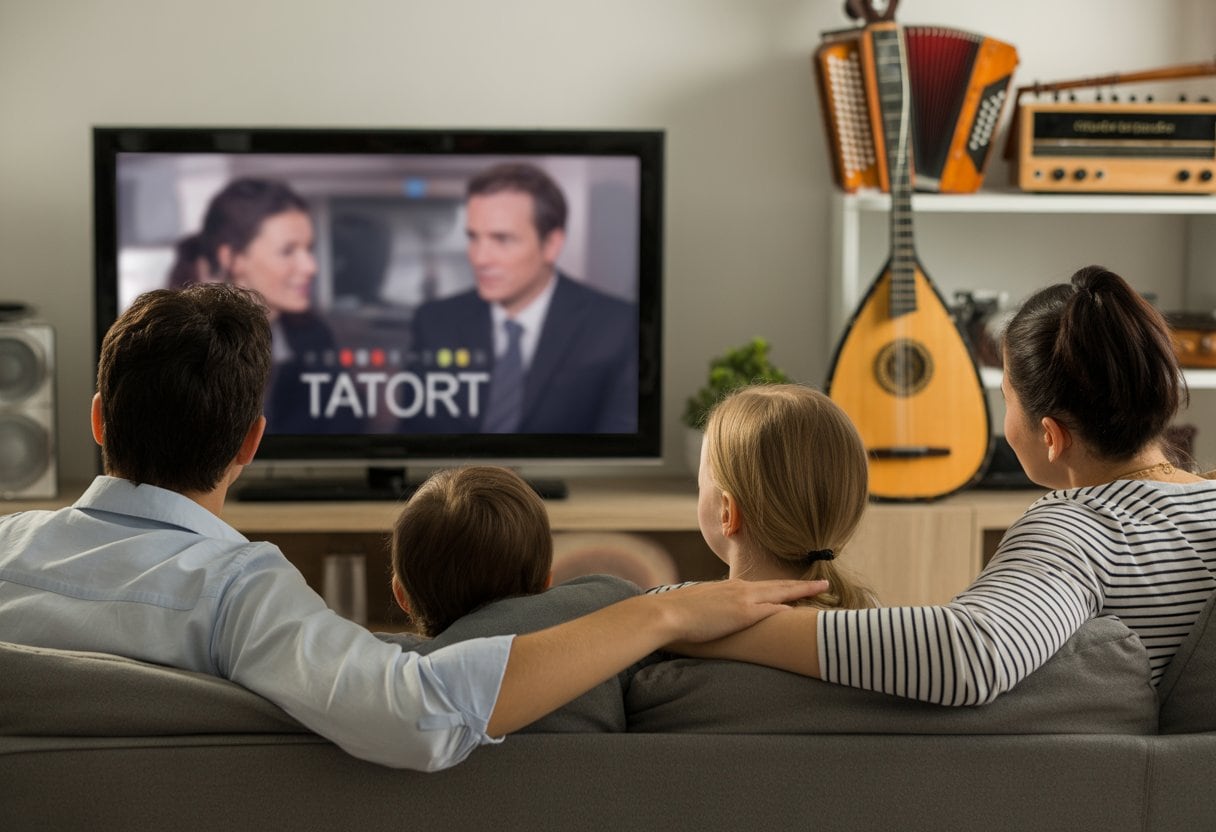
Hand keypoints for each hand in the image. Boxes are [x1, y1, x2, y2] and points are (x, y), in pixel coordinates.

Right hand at [655, 578, 827, 643]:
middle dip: (803, 585)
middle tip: (825, 583)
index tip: (798, 587)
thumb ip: (717, 608)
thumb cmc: (679, 613)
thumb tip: (719, 616)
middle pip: (779, 586)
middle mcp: (741, 588)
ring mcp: (744, 599)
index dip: (783, 587)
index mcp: (732, 588)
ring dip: (802, 593)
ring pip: (781, 593)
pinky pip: (772, 610)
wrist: (668, 613)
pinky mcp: (743, 613)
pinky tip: (802, 612)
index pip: (765, 587)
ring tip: (822, 592)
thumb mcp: (703, 606)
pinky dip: (788, 610)